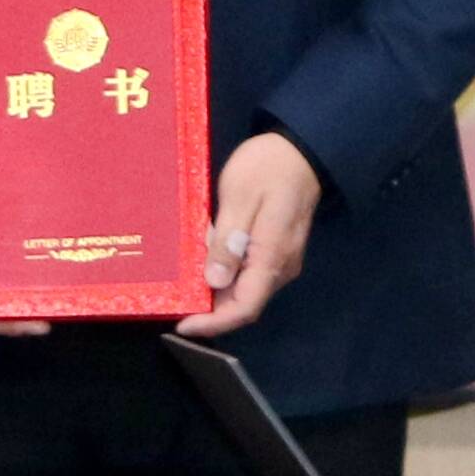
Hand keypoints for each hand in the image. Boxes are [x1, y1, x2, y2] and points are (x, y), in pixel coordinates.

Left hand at [179, 132, 325, 337]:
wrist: (299, 150)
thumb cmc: (268, 168)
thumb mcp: (241, 199)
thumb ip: (227, 241)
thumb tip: (214, 281)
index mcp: (272, 258)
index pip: (245, 307)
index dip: (214, 323)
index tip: (183, 325)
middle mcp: (280, 267)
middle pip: (243, 302)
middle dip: (210, 308)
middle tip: (175, 300)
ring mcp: (280, 259)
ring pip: (244, 288)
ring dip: (215, 288)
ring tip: (183, 278)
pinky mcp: (275, 249)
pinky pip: (248, 271)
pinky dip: (224, 272)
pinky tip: (203, 258)